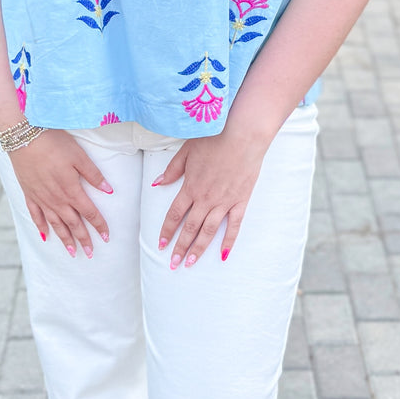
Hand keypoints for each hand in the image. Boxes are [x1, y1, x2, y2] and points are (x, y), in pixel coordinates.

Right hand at [8, 129, 111, 256]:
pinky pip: (36, 215)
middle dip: (83, 240)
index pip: (89, 213)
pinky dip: (41, 227)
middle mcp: (57, 199)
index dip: (99, 226)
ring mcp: (41, 198)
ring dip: (65, 239)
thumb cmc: (54, 143)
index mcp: (72, 190)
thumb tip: (109, 190)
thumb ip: (93, 174)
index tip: (106, 237)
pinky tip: (45, 236)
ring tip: (72, 252)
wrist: (23, 137)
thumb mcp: (78, 156)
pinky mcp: (29, 194)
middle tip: (90, 253)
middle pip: (73, 224)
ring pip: (55, 224)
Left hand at [153, 129, 268, 268]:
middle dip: (180, 247)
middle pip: (190, 228)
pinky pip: (234, 226)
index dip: (167, 232)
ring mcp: (224, 202)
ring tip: (191, 263)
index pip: (174, 215)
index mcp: (190, 186)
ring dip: (199, 248)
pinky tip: (223, 255)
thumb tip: (156, 183)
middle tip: (173, 264)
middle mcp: (205, 198)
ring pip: (209, 231)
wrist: (242, 135)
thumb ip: (172, 169)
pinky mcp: (240, 201)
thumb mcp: (186, 150)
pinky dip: (228, 241)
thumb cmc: (214, 138)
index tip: (161, 245)